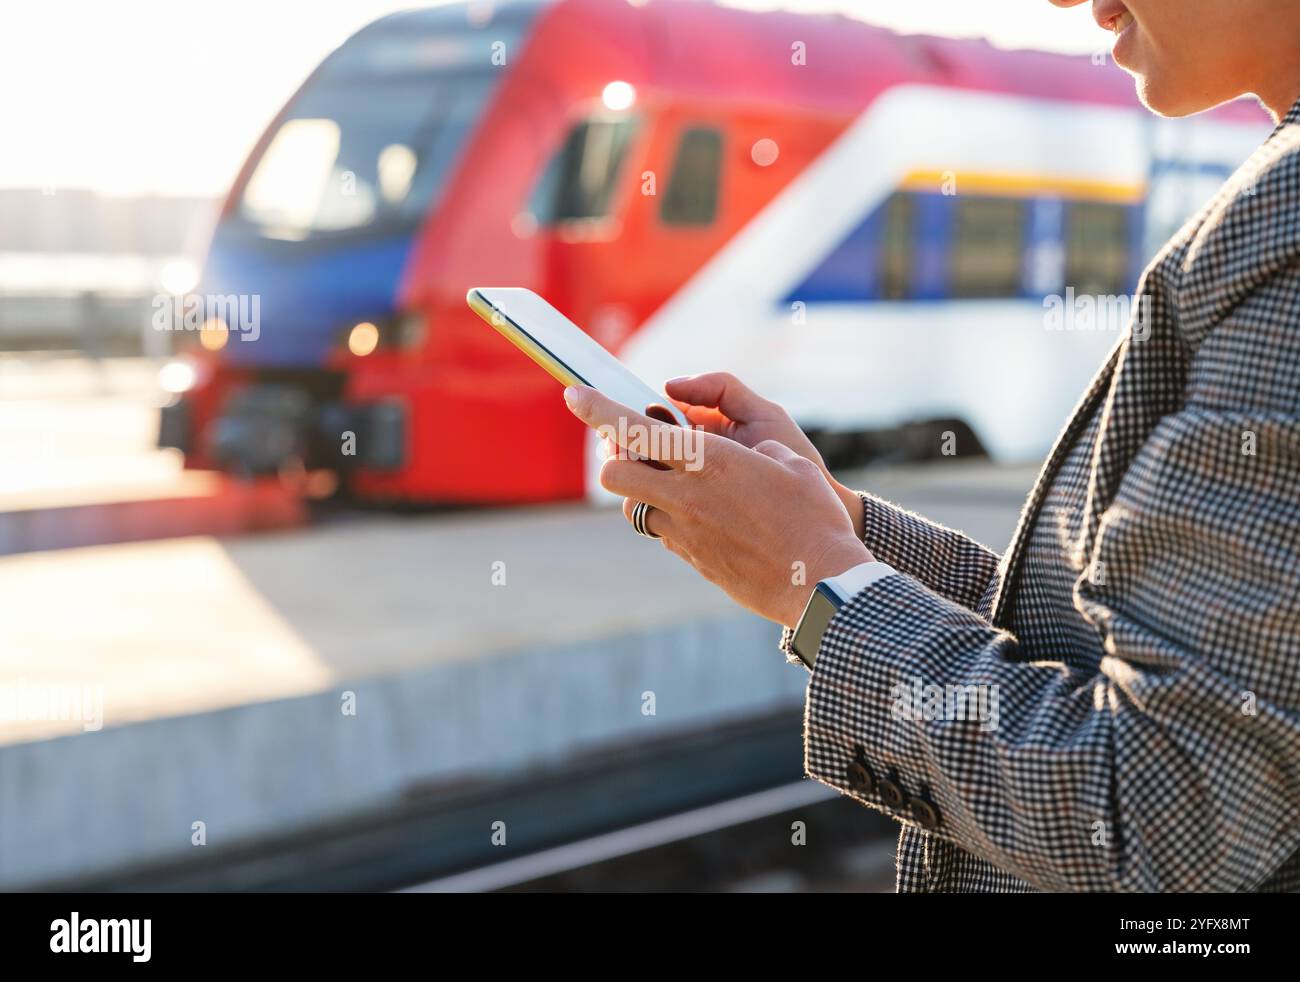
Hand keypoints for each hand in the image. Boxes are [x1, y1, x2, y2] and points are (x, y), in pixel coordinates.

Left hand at [567, 385, 873, 627]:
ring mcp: (685, 533)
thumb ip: (751, 451)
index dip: (597, 409)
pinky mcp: (693, 560)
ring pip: (632, 507)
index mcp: (709, 461)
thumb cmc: (814, 516)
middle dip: (614, 458)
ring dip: (641, 490)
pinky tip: (698, 514)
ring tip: (670, 481)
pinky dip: (666, 517)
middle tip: (633, 448)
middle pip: (614, 474)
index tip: (573, 395)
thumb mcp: (788, 462)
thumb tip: (739, 456)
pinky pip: (662, 532)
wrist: (821, 585)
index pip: (635, 429)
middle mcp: (687, 497)